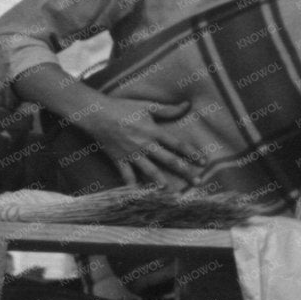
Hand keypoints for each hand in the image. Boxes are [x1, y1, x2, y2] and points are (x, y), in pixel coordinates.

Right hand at [72, 97, 204, 189]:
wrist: (96, 114)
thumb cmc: (123, 108)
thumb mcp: (147, 105)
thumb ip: (168, 109)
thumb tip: (188, 105)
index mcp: (154, 131)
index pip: (178, 145)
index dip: (192, 153)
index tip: (204, 162)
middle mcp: (145, 145)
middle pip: (169, 161)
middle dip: (185, 172)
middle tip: (198, 182)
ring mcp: (132, 154)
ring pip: (150, 171)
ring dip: (161, 182)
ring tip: (172, 192)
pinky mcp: (118, 159)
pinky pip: (126, 175)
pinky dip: (132, 186)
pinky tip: (139, 194)